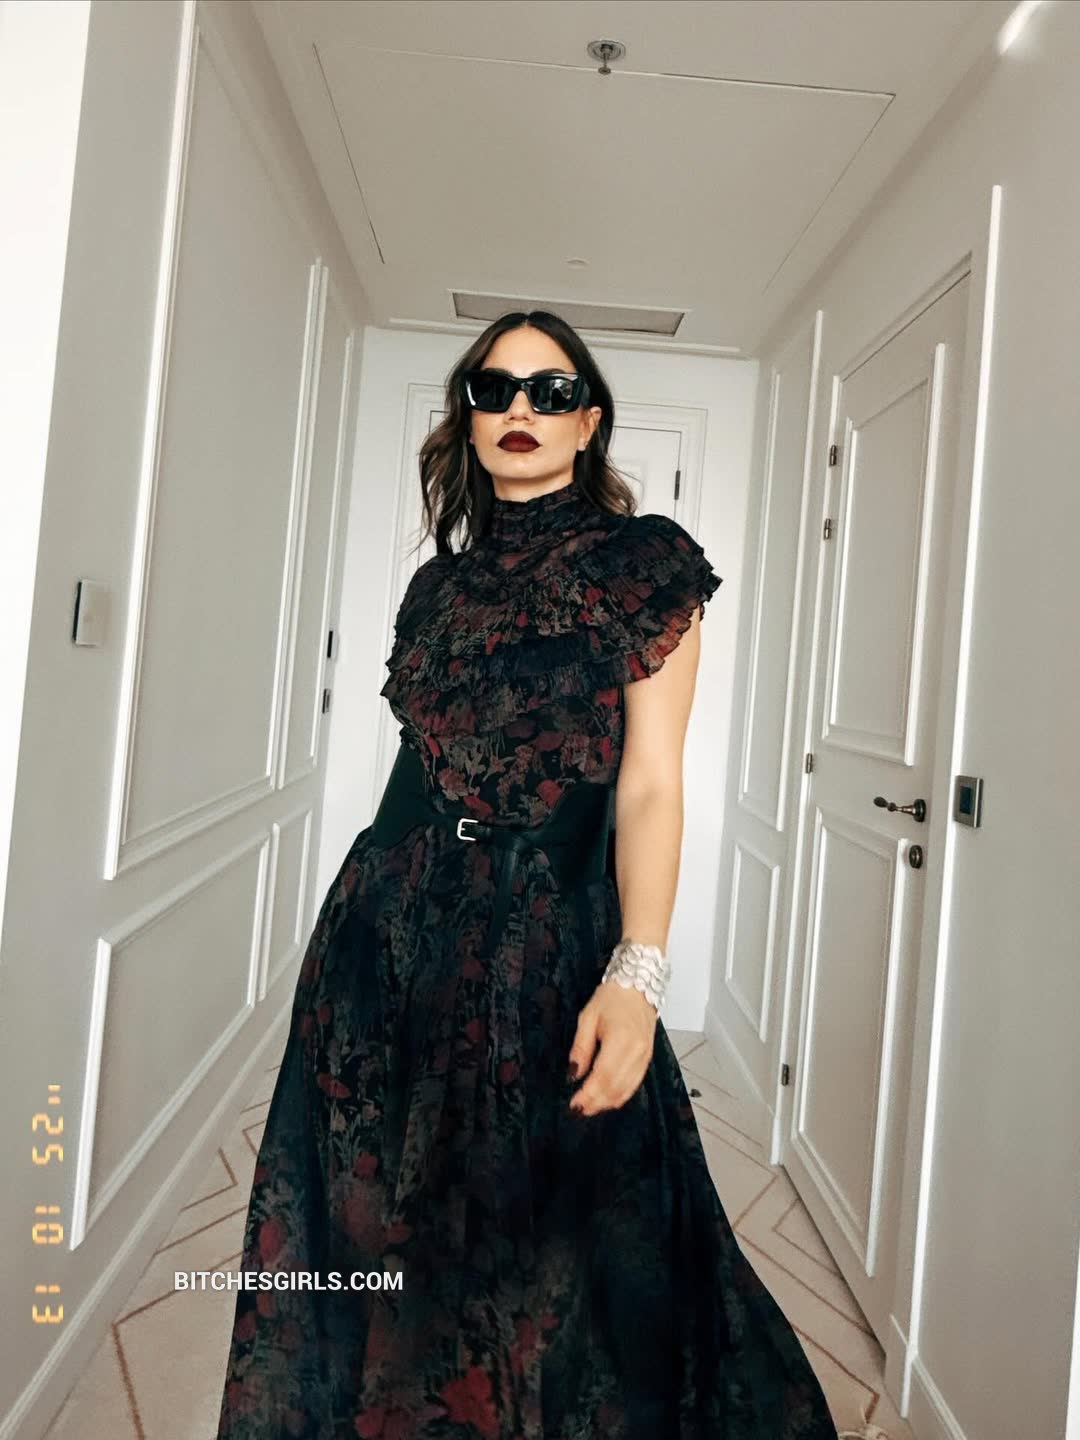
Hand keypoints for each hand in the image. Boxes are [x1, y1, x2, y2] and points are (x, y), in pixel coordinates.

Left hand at [567, 982, 657, 1116]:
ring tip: (589, 1108)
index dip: (588, 1095)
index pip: (602, 1077)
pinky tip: (606, 1098)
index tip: (573, 1105)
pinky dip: (620, 1095)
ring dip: (607, 1103)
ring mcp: (645, 1057)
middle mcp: (636, 1053)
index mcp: (620, 1040)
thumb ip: (580, 1048)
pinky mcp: (648, 1059)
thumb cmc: (612, 997)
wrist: (639, 986)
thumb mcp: (587, 1017)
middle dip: (595, 1103)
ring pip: (626, 1090)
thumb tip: (573, 1074)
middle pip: (615, 1088)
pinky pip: (634, 1084)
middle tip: (578, 1111)